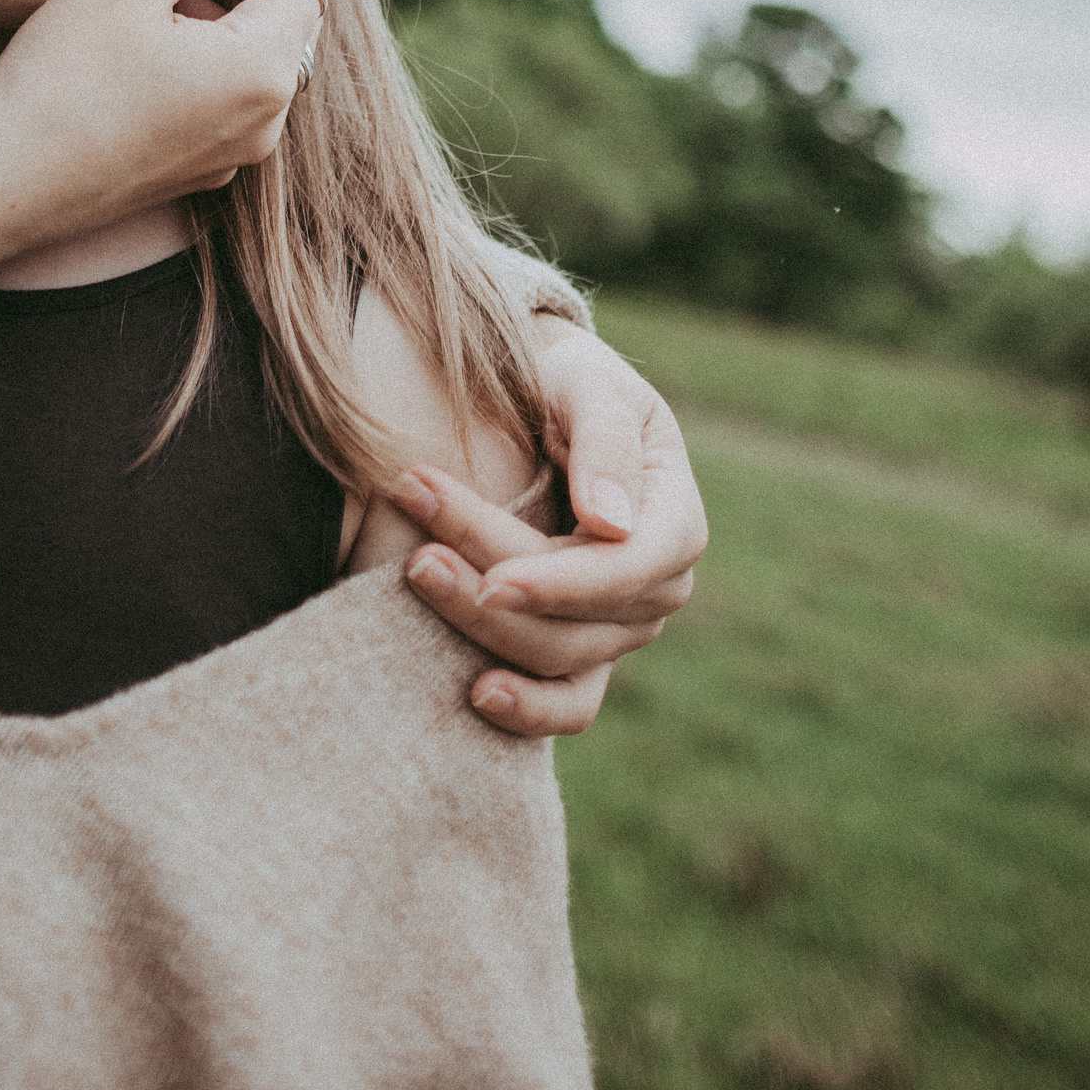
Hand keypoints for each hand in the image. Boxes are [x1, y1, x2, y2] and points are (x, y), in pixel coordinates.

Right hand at [0, 0, 327, 226]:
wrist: (0, 184)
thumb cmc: (61, 77)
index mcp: (263, 71)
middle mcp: (266, 122)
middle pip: (287, 16)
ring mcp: (234, 153)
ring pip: (254, 55)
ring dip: (219, 7)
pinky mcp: (199, 170)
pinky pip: (225, 95)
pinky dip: (201, 53)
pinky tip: (138, 39)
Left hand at [392, 325, 706, 739]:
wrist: (537, 398)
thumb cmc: (567, 380)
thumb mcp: (587, 382)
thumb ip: (603, 439)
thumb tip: (611, 523)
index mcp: (674, 518)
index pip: (627, 571)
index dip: (562, 584)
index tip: (494, 578)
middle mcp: (657, 585)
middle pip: (579, 618)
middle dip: (493, 590)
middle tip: (417, 555)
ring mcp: (620, 626)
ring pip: (558, 657)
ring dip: (482, 629)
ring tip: (415, 573)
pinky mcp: (580, 649)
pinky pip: (568, 703)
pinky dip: (529, 710)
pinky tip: (475, 693)